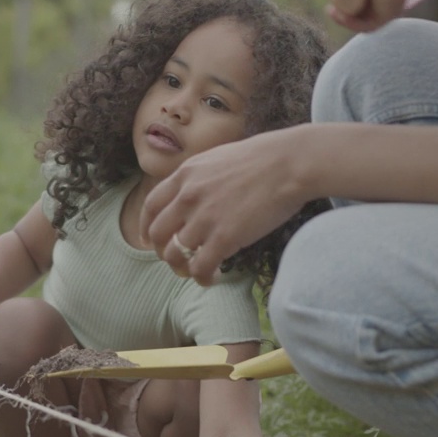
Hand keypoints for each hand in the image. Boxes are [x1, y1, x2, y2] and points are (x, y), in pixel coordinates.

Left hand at [141, 127, 315, 285]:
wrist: (290, 163)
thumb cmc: (265, 158)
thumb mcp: (219, 158)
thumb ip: (200, 177)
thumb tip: (195, 193)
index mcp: (185, 174)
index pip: (151, 206)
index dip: (147, 227)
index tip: (149, 239)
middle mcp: (188, 196)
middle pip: (158, 234)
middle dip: (163, 251)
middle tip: (177, 259)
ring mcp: (204, 218)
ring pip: (174, 255)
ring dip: (182, 268)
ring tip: (197, 271)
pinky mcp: (224, 238)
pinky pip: (199, 267)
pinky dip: (202, 278)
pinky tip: (212, 278)